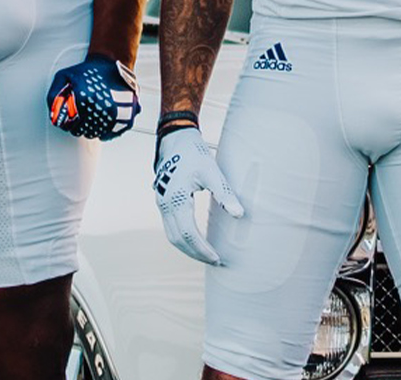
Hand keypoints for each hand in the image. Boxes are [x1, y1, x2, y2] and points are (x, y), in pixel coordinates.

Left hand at [47, 55, 140, 139]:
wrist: (113, 61)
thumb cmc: (89, 70)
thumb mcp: (65, 75)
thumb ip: (53, 95)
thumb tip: (53, 115)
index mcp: (85, 100)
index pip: (70, 126)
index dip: (66, 124)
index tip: (68, 120)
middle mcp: (102, 109)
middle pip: (83, 131)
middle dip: (78, 127)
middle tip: (79, 118)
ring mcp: (116, 114)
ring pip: (96, 134)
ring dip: (91, 129)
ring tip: (90, 117)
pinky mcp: (127, 117)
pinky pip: (111, 134)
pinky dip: (105, 132)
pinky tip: (102, 122)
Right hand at [151, 125, 244, 264]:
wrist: (175, 140)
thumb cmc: (195, 154)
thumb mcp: (212, 172)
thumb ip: (225, 194)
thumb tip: (240, 215)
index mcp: (176, 199)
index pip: (188, 234)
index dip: (202, 249)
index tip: (217, 258)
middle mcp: (164, 204)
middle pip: (177, 240)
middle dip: (195, 253)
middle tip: (215, 261)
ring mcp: (161, 204)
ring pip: (172, 235)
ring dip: (188, 248)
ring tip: (207, 254)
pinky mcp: (163, 202)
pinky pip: (171, 227)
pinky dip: (183, 238)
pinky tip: (197, 240)